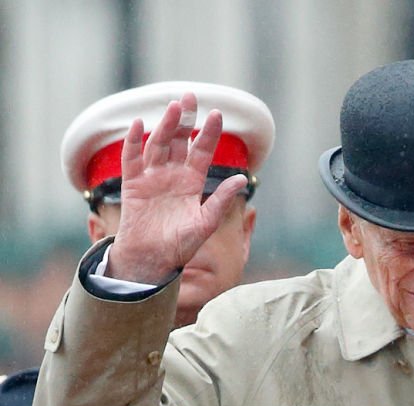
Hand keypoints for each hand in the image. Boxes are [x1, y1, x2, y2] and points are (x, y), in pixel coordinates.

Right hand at [107, 92, 248, 282]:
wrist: (152, 261)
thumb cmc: (180, 247)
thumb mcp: (205, 224)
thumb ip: (221, 201)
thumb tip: (242, 178)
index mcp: (192, 183)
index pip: (202, 151)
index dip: (209, 133)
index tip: (217, 114)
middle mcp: (172, 175)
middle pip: (179, 141)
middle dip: (185, 119)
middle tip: (191, 96)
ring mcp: (151, 177)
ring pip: (158, 144)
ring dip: (164, 126)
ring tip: (173, 107)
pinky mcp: (132, 184)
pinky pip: (131, 159)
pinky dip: (132, 142)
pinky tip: (137, 125)